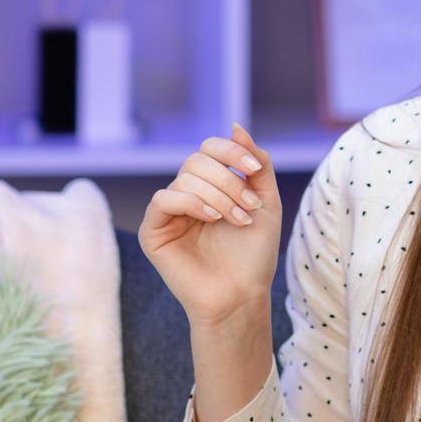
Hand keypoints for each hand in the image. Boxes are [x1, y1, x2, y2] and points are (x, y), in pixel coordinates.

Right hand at [138, 122, 282, 326]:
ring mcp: (170, 212)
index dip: (231, 151)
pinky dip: (191, 202)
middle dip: (229, 180)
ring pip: (185, 178)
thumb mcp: (266, 202)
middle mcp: (188, 194)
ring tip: (238, 220)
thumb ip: (256, 164)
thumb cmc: (254, 254)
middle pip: (198, 159)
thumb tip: (235, 126)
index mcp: (212, 185)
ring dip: (219, 195)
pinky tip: (211, 218)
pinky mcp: (154, 231)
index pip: (211, 148)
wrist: (241, 294)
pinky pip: (164, 198)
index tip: (254, 170)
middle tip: (249, 208)